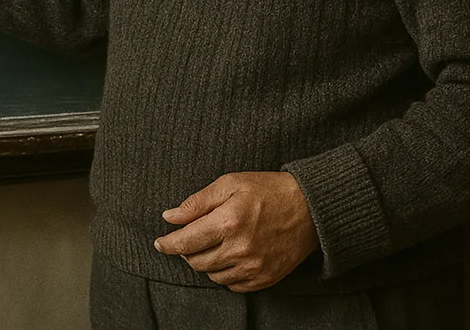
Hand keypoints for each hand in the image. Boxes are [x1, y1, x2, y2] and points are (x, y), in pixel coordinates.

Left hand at [153, 172, 317, 292]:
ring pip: (212, 275)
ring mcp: (253, 267)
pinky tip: (229, 257)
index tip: (160, 243)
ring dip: (205, 262)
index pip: (186, 242)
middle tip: (190, 238)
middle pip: (196, 262)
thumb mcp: (230, 184)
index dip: (168, 244)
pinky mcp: (265, 278)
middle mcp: (240, 249)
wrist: (310, 209)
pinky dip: (224, 274)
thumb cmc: (268, 191)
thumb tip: (170, 217)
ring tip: (213, 244)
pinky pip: (232, 285)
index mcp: (228, 222)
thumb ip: (197, 202)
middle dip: (186, 251)